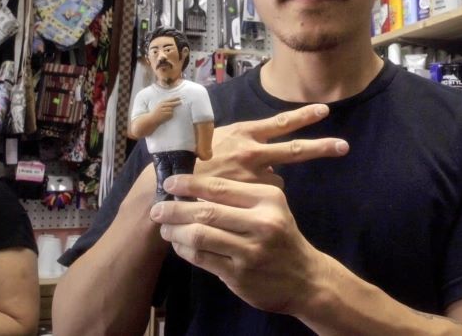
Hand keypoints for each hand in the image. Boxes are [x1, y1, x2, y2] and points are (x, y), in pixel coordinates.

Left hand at [151, 174, 328, 315]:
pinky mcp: (240, 274)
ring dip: (175, 231)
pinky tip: (179, 245)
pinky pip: (202, 258)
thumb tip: (194, 183)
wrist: (305, 279)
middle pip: (206, 211)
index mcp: (269, 199)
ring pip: (199, 235)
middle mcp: (262, 223)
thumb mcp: (272, 208)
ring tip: (165, 227)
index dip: (189, 183)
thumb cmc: (281, 236)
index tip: (169, 183)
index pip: (220, 187)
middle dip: (175, 208)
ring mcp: (251, 251)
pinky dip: (184, 250)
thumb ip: (240, 196)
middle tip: (157, 208)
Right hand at [152, 97, 181, 123]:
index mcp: (160, 103)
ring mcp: (163, 110)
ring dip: (171, 111)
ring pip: (171, 110)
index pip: (169, 100)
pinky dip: (170, 116)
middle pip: (171, 104)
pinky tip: (165, 117)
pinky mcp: (164, 115)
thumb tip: (174, 101)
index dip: (174, 98)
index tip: (179, 97)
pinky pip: (170, 114)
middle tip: (181, 102)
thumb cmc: (156, 112)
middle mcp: (161, 106)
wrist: (151, 119)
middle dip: (176, 103)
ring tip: (165, 114)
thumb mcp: (159, 106)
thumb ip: (165, 103)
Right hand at [195, 104, 348, 187]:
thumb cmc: (188, 156)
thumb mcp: (212, 137)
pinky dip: (256, 194)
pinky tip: (239, 195)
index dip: (303, 116)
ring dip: (268, 180)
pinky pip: (261, 194)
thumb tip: (259, 145)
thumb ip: (238, 139)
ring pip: (276, 178)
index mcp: (243, 132)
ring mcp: (250, 175)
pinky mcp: (246, 194)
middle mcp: (251, 151)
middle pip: (294, 150)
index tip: (323, 111)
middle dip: (322, 147)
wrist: (170, 182)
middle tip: (344, 146)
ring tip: (243, 181)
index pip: (280, 123)